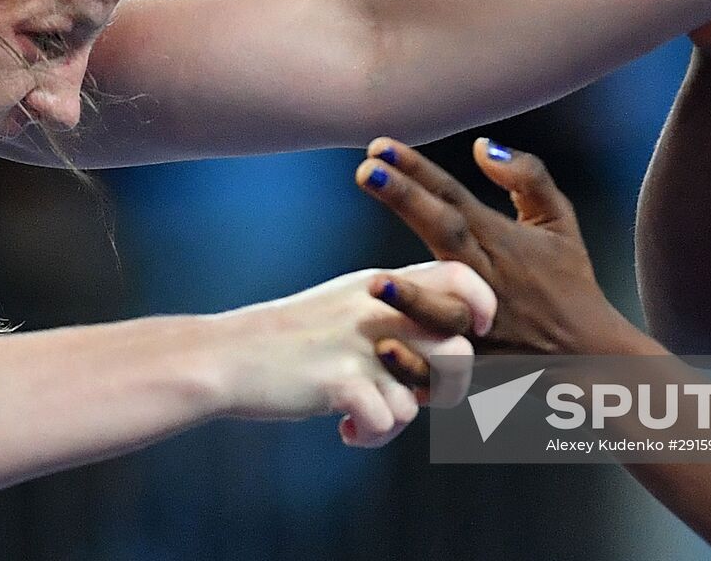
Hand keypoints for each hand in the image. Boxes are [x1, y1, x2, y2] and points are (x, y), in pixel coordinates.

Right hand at [212, 260, 492, 447]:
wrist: (228, 355)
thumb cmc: (292, 338)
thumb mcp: (347, 303)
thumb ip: (396, 313)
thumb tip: (446, 344)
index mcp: (383, 284)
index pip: (459, 275)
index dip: (481, 304)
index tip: (477, 331)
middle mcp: (379, 309)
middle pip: (458, 351)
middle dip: (446, 388)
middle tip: (413, 397)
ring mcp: (361, 345)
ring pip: (423, 395)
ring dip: (398, 415)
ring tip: (367, 416)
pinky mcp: (341, 381)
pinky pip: (387, 422)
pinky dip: (369, 434)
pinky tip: (344, 429)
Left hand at [355, 137, 635, 358]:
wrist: (596, 355)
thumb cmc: (570, 284)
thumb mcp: (558, 221)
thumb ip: (527, 177)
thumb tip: (482, 146)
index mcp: (500, 240)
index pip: (452, 196)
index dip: (417, 170)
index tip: (379, 147)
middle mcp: (488, 278)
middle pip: (444, 234)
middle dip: (407, 202)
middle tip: (368, 173)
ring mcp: (483, 326)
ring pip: (445, 310)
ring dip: (412, 297)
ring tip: (374, 282)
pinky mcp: (478, 369)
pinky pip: (441, 367)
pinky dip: (413, 362)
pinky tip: (384, 348)